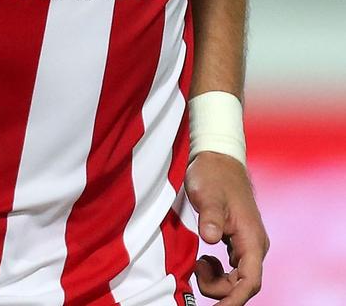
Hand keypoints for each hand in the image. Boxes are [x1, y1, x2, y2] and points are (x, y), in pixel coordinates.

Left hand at [185, 152, 268, 305]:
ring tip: (198, 262)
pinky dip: (217, 272)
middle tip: (195, 271)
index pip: (250, 281)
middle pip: (243, 285)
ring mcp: (246, 244)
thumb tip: (210, 237)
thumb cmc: (214, 175)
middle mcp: (253, 245)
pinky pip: (232, 269)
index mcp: (251, 239)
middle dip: (220, 289)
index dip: (234, 299)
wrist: (217, 158)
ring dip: (217, 280)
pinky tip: (203, 259)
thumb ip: (210, 217)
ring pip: (237, 279)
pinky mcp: (237, 241)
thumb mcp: (208, 194)